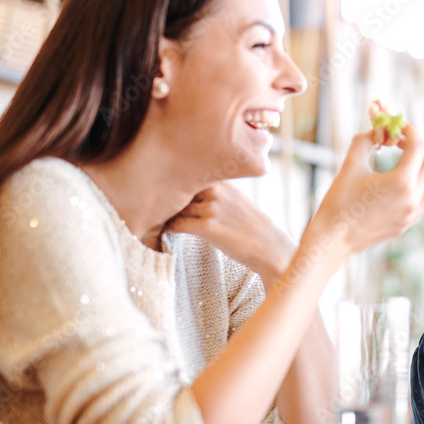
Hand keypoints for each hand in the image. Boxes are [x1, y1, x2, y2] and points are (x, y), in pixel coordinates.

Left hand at [167, 182, 296, 283]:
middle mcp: (218, 191)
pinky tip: (164, 233)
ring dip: (164, 213)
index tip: (162, 187)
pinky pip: (177, 224)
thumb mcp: (240, 202)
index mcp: (225, 182)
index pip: (190, 173)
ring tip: (155, 219)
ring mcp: (212, 208)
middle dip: (166, 196)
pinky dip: (167, 228)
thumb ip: (220, 193)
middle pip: (179, 187)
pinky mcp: (208, 227)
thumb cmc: (255, 229)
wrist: (271, 249)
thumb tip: (196, 194)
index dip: (175, 181)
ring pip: (176, 206)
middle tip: (151, 203)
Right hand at [302, 123, 423, 259]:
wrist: (333, 239)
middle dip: (417, 148)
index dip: (410, 131)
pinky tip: (402, 183)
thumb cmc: (338, 201)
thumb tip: (377, 131)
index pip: (418, 147)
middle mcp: (412, 199)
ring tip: (406, 163)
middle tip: (399, 143)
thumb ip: (365, 141)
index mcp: (401, 182)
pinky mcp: (407, 224)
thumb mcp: (350, 165)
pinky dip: (421, 187)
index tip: (400, 126)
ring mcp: (412, 214)